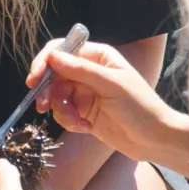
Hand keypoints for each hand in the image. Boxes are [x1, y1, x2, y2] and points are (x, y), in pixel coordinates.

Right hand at [26, 41, 179, 161]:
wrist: (154, 139)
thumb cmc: (140, 107)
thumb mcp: (111, 85)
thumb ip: (80, 70)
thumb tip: (52, 56)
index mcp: (99, 57)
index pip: (63, 50)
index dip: (45, 62)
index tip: (34, 79)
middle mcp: (90, 72)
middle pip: (55, 74)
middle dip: (48, 91)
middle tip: (41, 106)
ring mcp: (86, 92)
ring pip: (57, 96)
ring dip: (62, 110)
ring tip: (78, 122)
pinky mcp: (84, 112)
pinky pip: (64, 113)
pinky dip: (70, 121)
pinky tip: (85, 128)